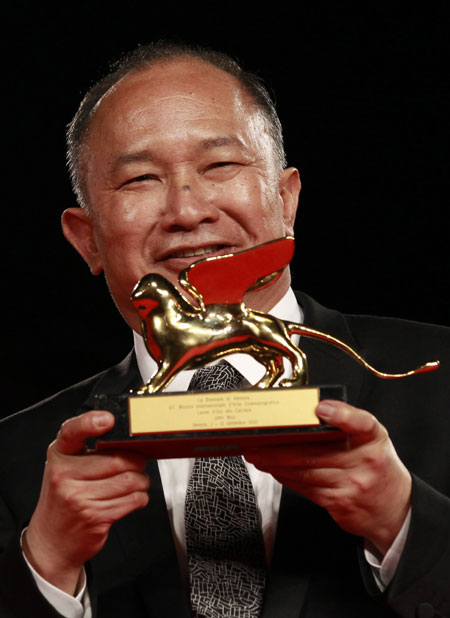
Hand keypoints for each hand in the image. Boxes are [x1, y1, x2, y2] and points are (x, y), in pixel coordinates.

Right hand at [24, 411, 149, 594]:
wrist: (50, 541)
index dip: (90, 422)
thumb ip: (88, 451)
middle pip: (117, 460)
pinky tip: (133, 497)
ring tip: (136, 481)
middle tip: (137, 463)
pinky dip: (140, 497)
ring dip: (141, 481)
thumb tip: (127, 440)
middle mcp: (65, 475)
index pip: (71, 431)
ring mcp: (78, 498)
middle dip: (136, 461)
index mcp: (59, 456)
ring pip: (129, 480)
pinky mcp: (94, 517)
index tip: (107, 420)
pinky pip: (132, 500)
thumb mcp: (65, 468)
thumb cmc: (64, 499)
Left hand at [245, 400, 411, 554]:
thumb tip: (310, 411)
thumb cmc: (376, 466)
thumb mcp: (371, 438)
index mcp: (372, 437)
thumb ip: (346, 423)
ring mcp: (352, 484)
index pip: (360, 422)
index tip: (321, 408)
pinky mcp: (339, 502)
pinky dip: (285, 477)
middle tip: (256, 438)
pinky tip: (273, 469)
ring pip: (305, 471)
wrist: (395, 509)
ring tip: (256, 454)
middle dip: (279, 446)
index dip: (340, 414)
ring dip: (275, 462)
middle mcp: (364, 460)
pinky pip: (306, 487)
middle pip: (314, 451)